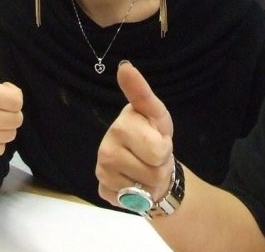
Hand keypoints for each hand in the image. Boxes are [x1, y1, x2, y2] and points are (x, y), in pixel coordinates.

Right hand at [96, 61, 174, 206]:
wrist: (148, 170)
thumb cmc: (154, 139)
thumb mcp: (157, 117)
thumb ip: (143, 94)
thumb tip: (124, 67)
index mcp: (125, 121)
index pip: (152, 135)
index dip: (152, 127)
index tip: (126, 73)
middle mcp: (108, 141)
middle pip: (156, 162)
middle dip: (163, 162)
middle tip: (155, 156)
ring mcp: (102, 165)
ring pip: (146, 184)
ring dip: (153, 180)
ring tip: (146, 169)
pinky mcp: (102, 187)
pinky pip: (132, 198)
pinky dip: (139, 194)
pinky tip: (134, 181)